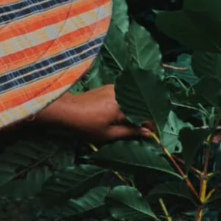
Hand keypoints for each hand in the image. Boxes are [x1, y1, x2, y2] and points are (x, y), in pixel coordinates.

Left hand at [35, 85, 151, 142]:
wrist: (69, 109)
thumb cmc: (87, 125)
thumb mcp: (109, 134)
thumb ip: (131, 132)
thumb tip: (148, 133)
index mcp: (123, 107)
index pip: (146, 116)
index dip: (150, 125)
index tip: (151, 134)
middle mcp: (123, 94)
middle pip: (142, 105)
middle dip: (145, 117)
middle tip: (143, 129)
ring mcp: (117, 88)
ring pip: (135, 99)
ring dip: (138, 109)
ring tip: (135, 121)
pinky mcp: (111, 86)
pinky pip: (127, 94)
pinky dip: (130, 102)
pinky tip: (126, 111)